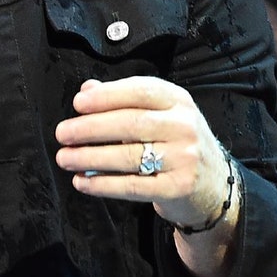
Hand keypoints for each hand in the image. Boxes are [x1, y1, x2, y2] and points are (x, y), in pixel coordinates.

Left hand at [52, 76, 233, 230]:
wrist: (213, 185)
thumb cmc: (176, 143)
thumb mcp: (160, 114)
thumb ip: (124, 100)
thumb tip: (87, 89)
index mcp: (178, 100)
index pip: (140, 91)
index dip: (106, 96)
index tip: (78, 104)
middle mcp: (184, 126)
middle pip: (131, 123)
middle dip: (90, 128)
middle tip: (63, 133)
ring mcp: (184, 158)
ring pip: (129, 155)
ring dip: (90, 157)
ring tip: (65, 158)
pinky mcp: (178, 188)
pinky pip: (133, 186)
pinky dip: (102, 184)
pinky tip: (82, 182)